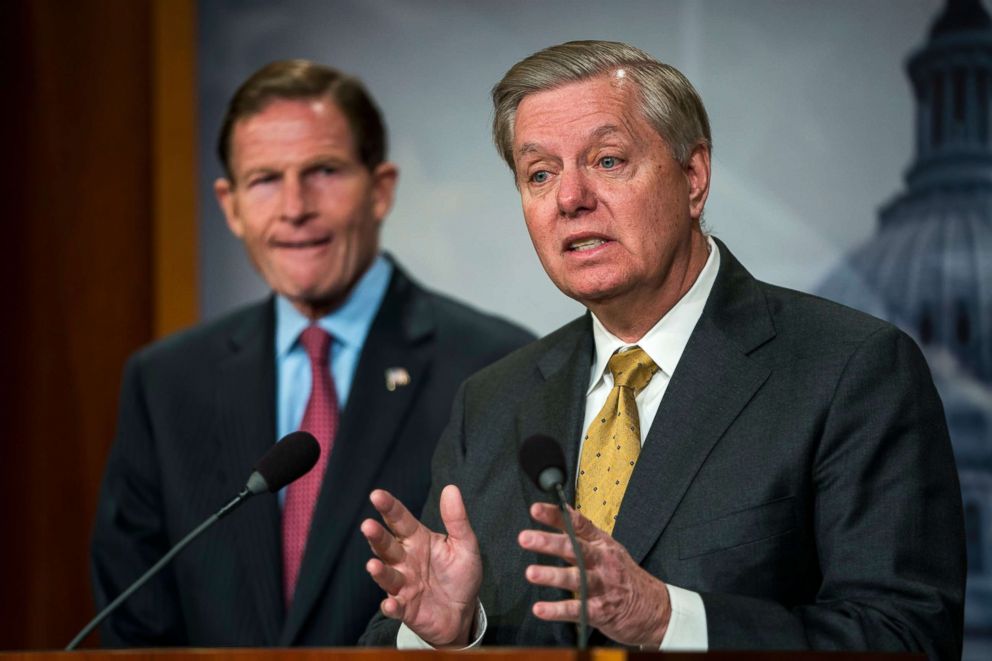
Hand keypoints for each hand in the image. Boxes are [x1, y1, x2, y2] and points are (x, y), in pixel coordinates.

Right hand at [362, 485, 481, 646]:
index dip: (389, 508)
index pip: (400, 520)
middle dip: (376, 537)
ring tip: (373, 566)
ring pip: (387, 575)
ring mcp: (403, 585)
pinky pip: (396, 607)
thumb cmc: (460, 574)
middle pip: (387, 546)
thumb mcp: (465, 544)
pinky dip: (391, 606)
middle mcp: (405, 560)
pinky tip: (389, 604)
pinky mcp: (406, 609)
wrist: (462, 612)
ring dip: (379, 571)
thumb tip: (451, 488)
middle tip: (367, 526)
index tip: (376, 495)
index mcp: (417, 540)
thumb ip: (456, 519)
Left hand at [518, 502, 670, 646]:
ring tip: (531, 573)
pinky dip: (557, 610)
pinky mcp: (601, 610)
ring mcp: (603, 585)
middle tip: (525, 538)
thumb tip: (558, 514)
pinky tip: (540, 609)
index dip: (557, 515)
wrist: (654, 608)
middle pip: (575, 548)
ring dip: (552, 575)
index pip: (578, 524)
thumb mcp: (607, 548)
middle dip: (549, 542)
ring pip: (576, 578)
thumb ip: (581, 535)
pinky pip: (577, 609)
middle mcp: (602, 561)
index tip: (535, 509)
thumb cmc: (624, 575)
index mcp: (601, 543)